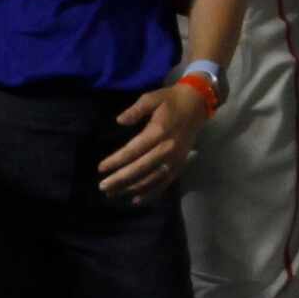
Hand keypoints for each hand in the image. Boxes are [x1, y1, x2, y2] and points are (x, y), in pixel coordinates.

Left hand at [98, 80, 210, 197]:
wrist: (197, 105)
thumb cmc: (170, 100)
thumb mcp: (152, 97)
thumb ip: (135, 110)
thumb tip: (119, 121)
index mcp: (159, 131)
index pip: (133, 150)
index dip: (116, 161)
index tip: (101, 168)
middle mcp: (167, 149)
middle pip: (140, 169)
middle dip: (120, 179)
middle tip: (103, 187)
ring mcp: (175, 159)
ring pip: (151, 179)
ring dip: (131, 188)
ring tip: (113, 193)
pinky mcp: (180, 165)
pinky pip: (164, 183)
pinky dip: (151, 193)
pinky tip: (136, 200)